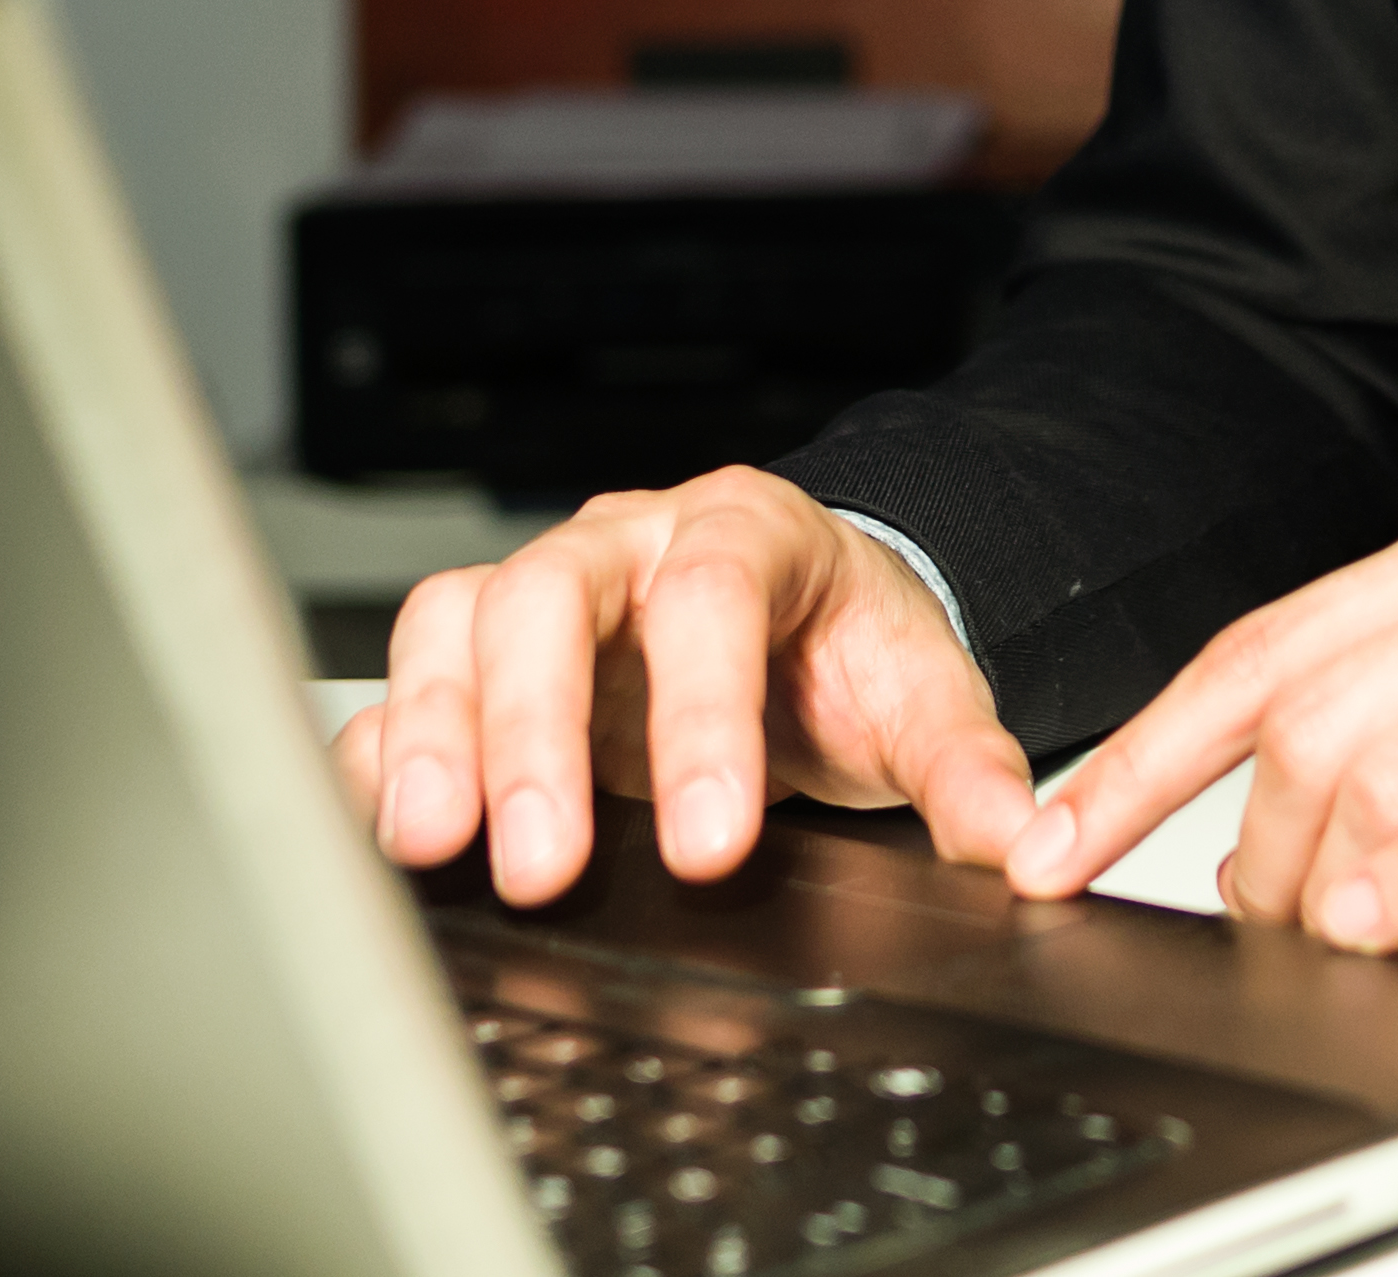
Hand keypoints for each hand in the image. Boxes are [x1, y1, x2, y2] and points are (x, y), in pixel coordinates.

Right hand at [330, 466, 1034, 904]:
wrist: (797, 621)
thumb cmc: (843, 651)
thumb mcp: (921, 697)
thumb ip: (967, 766)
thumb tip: (1021, 848)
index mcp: (752, 533)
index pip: (716, 600)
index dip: (703, 717)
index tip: (711, 845)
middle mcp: (629, 545)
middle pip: (553, 596)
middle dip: (538, 732)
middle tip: (543, 864)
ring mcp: (541, 590)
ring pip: (455, 620)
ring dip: (436, 735)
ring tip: (434, 847)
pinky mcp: (479, 655)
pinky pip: (404, 681)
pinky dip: (378, 750)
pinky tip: (375, 831)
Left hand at [1001, 500, 1397, 948]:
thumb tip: (1280, 824)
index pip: (1268, 647)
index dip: (1139, 755)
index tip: (1051, 842)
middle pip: (1308, 717)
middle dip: (1237, 842)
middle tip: (1250, 928)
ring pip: (1396, 768)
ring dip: (1320, 880)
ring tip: (1318, 945)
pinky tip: (1394, 929)